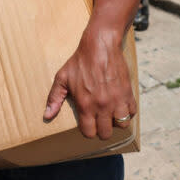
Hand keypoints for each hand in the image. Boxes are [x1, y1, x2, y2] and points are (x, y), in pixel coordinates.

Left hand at [44, 25, 136, 139]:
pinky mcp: (128, 92)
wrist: (100, 46)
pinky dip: (128, 112)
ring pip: (122, 125)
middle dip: (102, 130)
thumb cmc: (80, 61)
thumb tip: (47, 116)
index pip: (89, 132)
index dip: (88, 131)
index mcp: (85, 104)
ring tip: (111, 115)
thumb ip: (54, 98)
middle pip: (106, 133)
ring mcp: (117, 100)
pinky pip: (132, 112)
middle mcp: (102, 105)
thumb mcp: (62, 77)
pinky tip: (120, 106)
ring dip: (116, 122)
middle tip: (100, 122)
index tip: (88, 125)